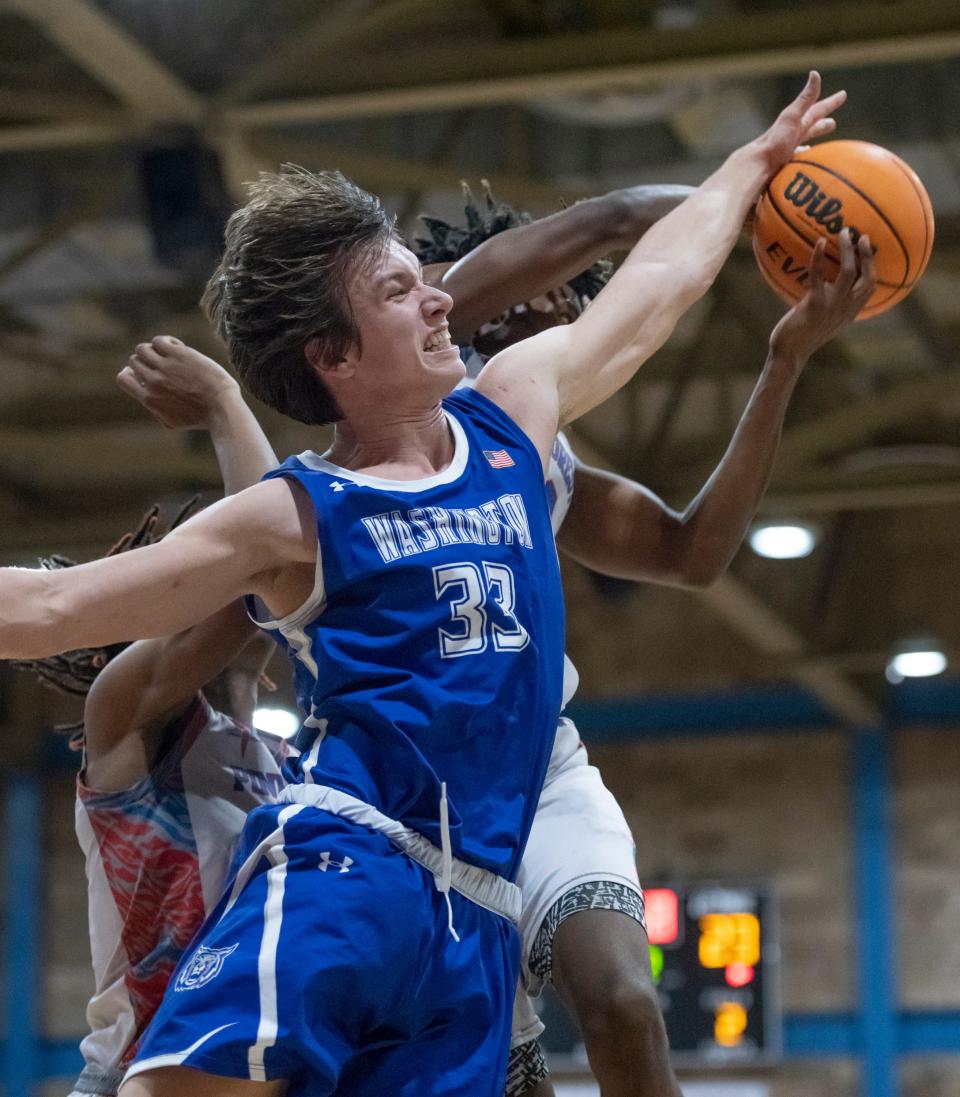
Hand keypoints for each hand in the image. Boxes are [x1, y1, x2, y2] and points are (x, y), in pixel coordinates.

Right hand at [118, 336, 238, 429]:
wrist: (221, 408)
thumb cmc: (201, 417)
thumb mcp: (172, 422)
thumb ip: (155, 409)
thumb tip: (145, 395)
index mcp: (149, 399)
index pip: (123, 378)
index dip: (130, 372)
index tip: (145, 374)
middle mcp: (153, 382)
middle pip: (134, 361)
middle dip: (146, 361)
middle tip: (165, 365)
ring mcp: (164, 367)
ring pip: (143, 348)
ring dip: (154, 350)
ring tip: (171, 356)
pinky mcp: (178, 354)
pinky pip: (159, 340)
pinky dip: (167, 342)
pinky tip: (180, 349)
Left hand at [752, 71, 845, 177]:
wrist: (754, 168)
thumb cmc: (774, 142)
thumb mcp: (792, 117)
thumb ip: (804, 99)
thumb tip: (815, 73)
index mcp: (796, 124)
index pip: (817, 110)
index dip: (830, 103)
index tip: (844, 94)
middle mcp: (791, 136)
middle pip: (810, 128)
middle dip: (821, 124)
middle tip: (833, 123)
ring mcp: (787, 152)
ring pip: (803, 145)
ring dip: (811, 144)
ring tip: (817, 148)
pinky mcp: (783, 166)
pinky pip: (796, 161)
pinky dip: (801, 160)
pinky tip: (801, 165)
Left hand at [768, 229, 875, 364]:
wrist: (790, 352)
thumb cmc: (802, 336)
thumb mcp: (824, 320)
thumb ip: (832, 305)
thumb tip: (827, 284)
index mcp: (851, 312)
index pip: (871, 287)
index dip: (873, 266)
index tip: (868, 247)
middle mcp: (846, 308)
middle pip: (868, 277)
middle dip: (867, 254)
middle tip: (860, 235)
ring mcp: (832, 306)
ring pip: (849, 272)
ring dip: (848, 249)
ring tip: (843, 233)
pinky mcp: (814, 303)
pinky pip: (819, 274)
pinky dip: (819, 256)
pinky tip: (818, 243)